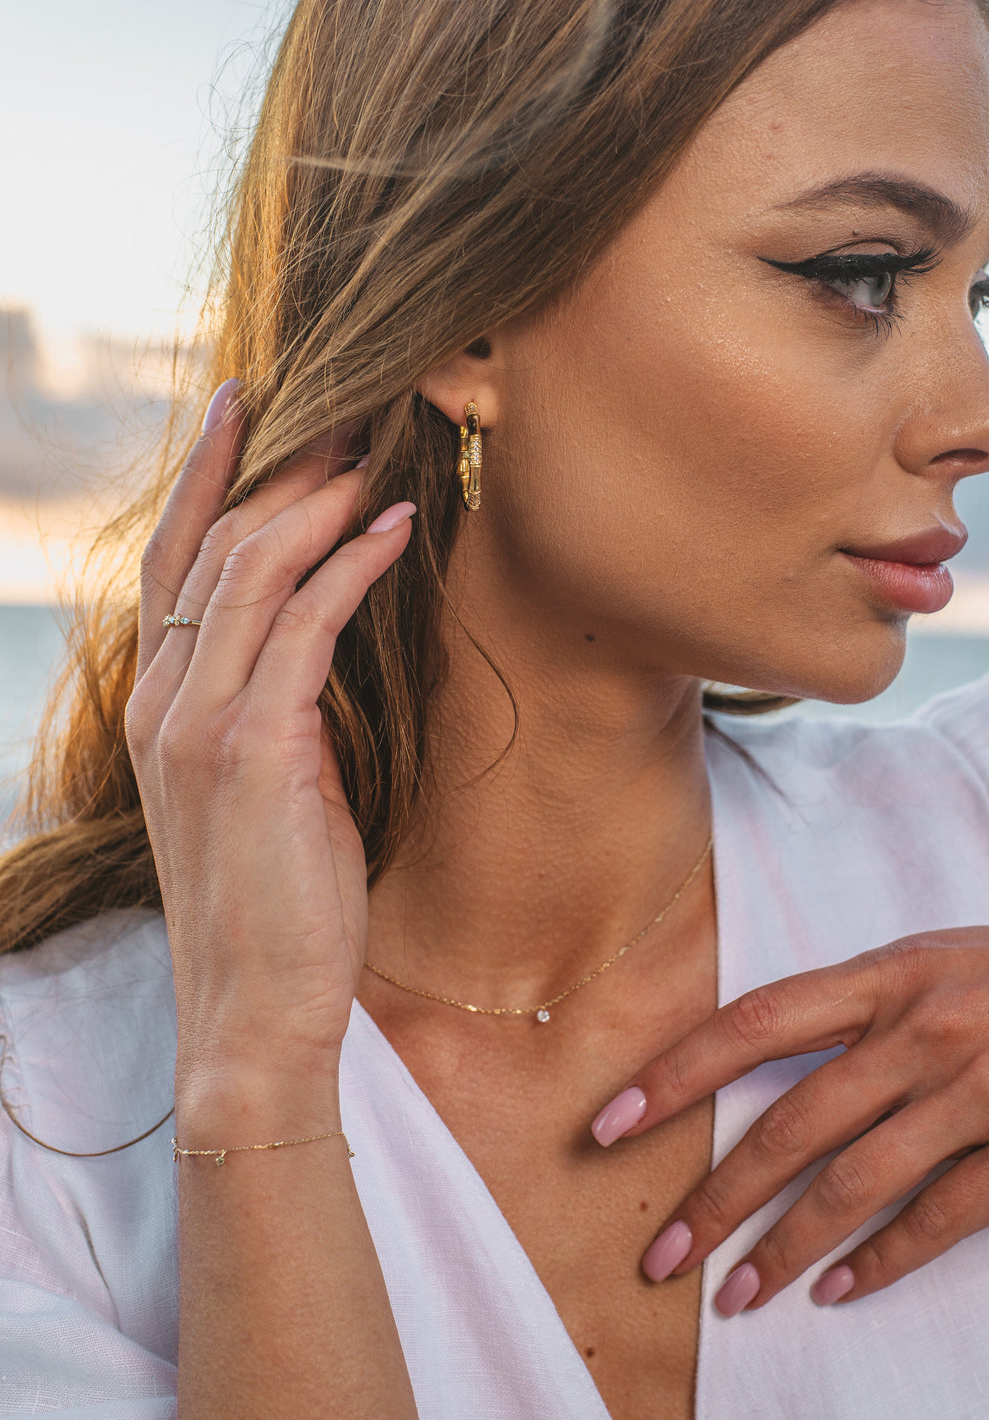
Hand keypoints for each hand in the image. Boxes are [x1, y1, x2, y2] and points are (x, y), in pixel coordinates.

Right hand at [125, 381, 414, 1096]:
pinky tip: (397, 531)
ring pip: (251, 568)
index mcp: (160, 710)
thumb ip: (274, 714)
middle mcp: (164, 703)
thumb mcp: (267, 796)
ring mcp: (198, 723)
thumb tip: (320, 648)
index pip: (175, 564)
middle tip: (342, 408)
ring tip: (378, 455)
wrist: (257, 1012)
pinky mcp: (252, 748)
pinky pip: (304, 623)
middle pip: (210, 545)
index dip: (208, 478)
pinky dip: (351, 566)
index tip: (248, 407)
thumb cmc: (276, 909)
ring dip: (320, 500)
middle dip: (275, 467)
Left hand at [590, 923, 988, 1312]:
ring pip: (851, 1184)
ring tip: (733, 1298)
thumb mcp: (946, 961)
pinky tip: (839, 1292)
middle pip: (789, 1124)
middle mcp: (924, 1029)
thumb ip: (864, 1003)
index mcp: (890, 974)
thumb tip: (770, 1051)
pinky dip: (881, 1263)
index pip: (754, 1022)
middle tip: (658, 1258)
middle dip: (712, 1198)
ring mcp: (980, 1090)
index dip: (674, 1073)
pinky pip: (938, 1220)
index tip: (609, 1123)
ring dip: (782, 1250)